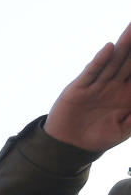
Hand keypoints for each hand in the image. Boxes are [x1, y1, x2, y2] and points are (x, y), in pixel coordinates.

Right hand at [45, 20, 130, 151]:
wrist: (69, 148)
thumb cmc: (98, 139)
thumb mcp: (125, 129)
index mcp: (127, 95)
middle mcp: (113, 86)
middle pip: (129, 61)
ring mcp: (97, 85)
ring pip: (113, 62)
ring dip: (124, 46)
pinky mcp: (79, 88)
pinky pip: (92, 73)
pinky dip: (100, 60)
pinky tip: (109, 48)